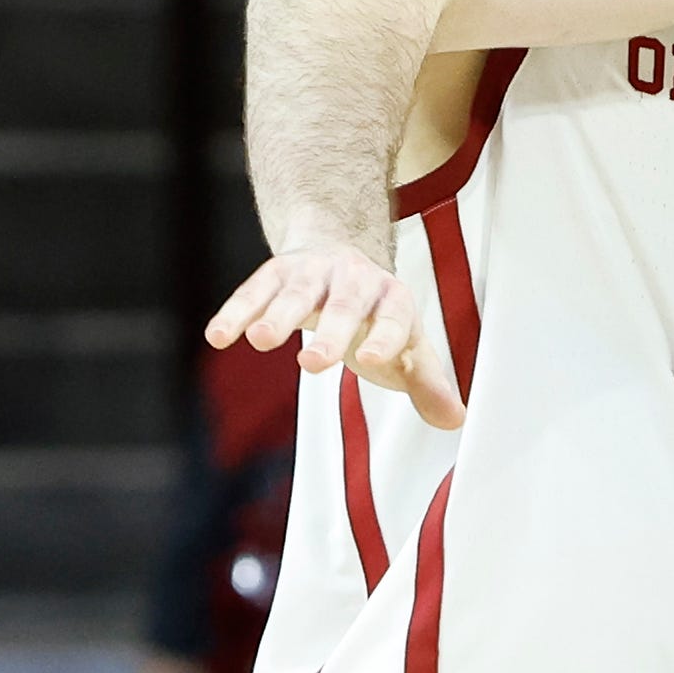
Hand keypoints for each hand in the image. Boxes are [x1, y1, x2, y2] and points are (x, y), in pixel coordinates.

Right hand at [208, 243, 464, 428]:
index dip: (386, 338)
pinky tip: (218, 337)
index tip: (372, 360)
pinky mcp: (276, 273)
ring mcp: (314, 273)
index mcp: (393, 299)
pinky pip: (254, 291)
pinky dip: (237, 312)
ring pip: (298, 292)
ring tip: (261, 341)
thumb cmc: (376, 316)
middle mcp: (356, 280)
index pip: (395, 318)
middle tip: (313, 363)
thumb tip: (455, 420)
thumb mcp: (407, 347)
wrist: (339, 252)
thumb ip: (427, 383)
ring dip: (279, 315)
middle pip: (346, 306)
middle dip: (330, 333)